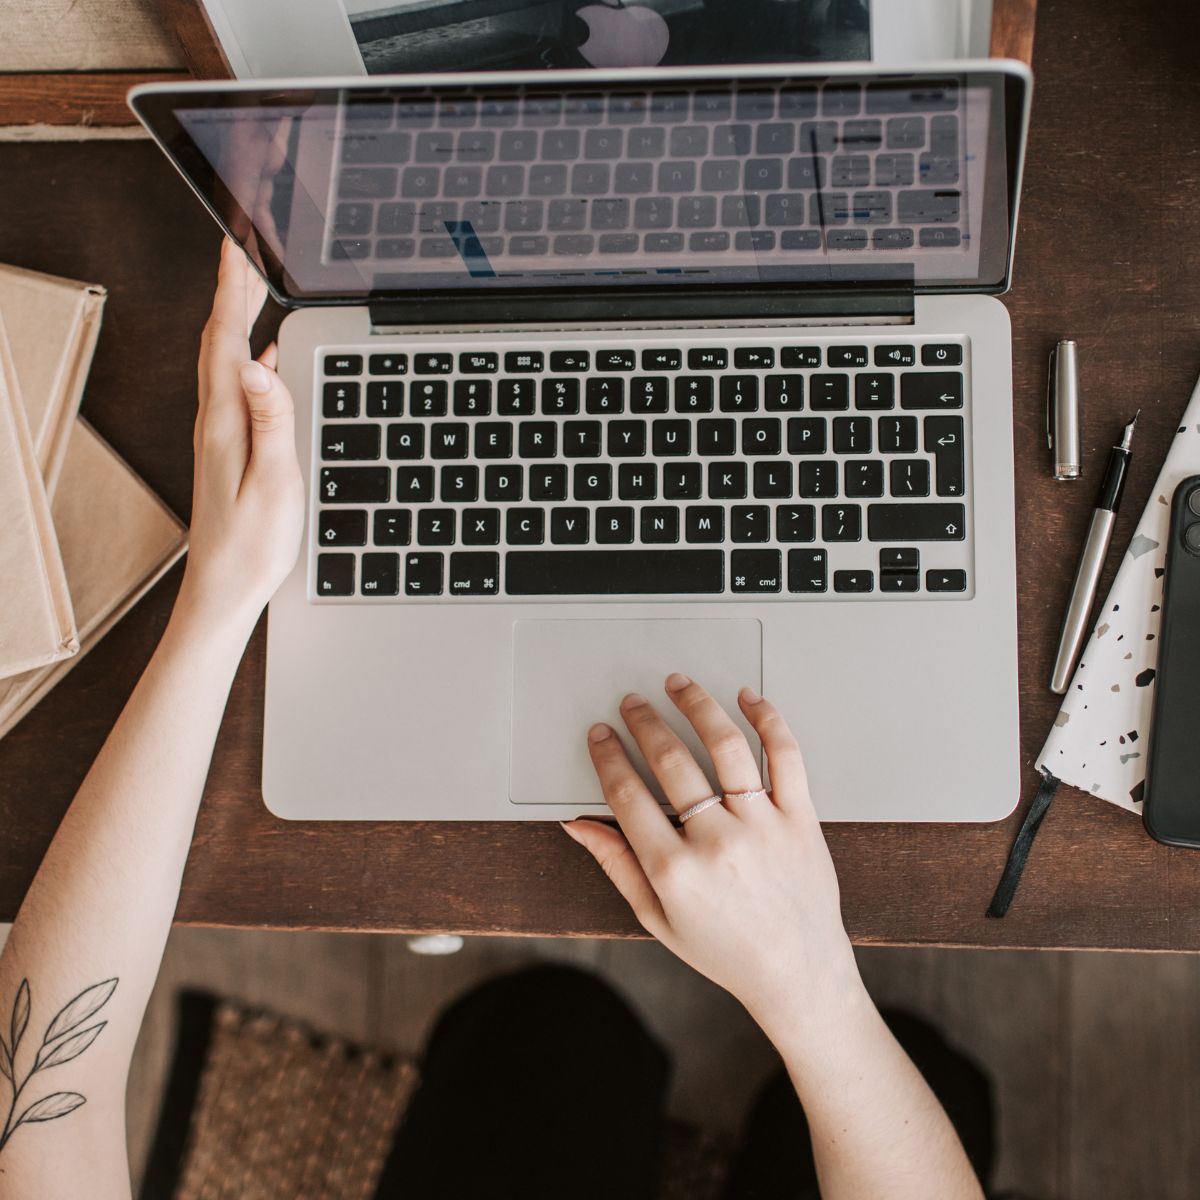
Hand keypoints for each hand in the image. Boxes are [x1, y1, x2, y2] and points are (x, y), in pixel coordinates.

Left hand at [177, 239, 303, 636]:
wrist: (223, 589)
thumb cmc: (251, 544)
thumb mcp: (273, 481)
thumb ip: (270, 420)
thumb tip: (258, 362)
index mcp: (226, 423)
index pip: (225, 341)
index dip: (231, 291)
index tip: (234, 247)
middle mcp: (215, 423)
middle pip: (218, 342)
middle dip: (230, 293)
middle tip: (242, 253)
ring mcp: (219, 436)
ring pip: (223, 362)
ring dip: (235, 321)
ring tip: (251, 291)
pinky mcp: (228, 451)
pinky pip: (234, 388)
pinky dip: (245, 358)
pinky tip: (262, 360)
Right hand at [563, 675, 863, 1042]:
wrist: (797, 974)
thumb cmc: (728, 951)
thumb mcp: (656, 918)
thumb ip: (616, 864)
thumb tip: (579, 825)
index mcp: (675, 871)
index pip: (628, 794)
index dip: (608, 756)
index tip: (601, 735)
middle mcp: (718, 842)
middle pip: (671, 761)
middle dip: (644, 722)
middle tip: (633, 704)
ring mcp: (763, 826)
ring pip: (726, 746)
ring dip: (697, 706)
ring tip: (679, 686)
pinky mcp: (800, 818)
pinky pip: (786, 756)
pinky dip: (768, 720)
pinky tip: (748, 699)